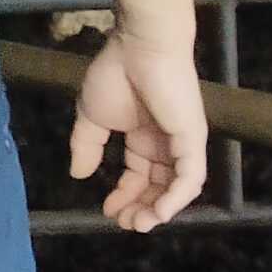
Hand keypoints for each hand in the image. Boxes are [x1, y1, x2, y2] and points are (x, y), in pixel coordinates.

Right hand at [68, 26, 209, 228]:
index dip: (123, 195)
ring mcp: (182, 143)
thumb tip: (79, 174)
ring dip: (159, 209)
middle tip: (123, 223)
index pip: (139, 175)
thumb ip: (86, 145)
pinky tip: (158, 213)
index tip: (105, 210)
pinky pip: (190, 177)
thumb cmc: (115, 74)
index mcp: (144, 137)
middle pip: (158, 186)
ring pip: (176, 188)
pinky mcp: (192, 139)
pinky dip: (176, 198)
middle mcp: (166, 144)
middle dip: (140, 208)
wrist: (139, 47)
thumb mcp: (91, 115)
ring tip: (138, 223)